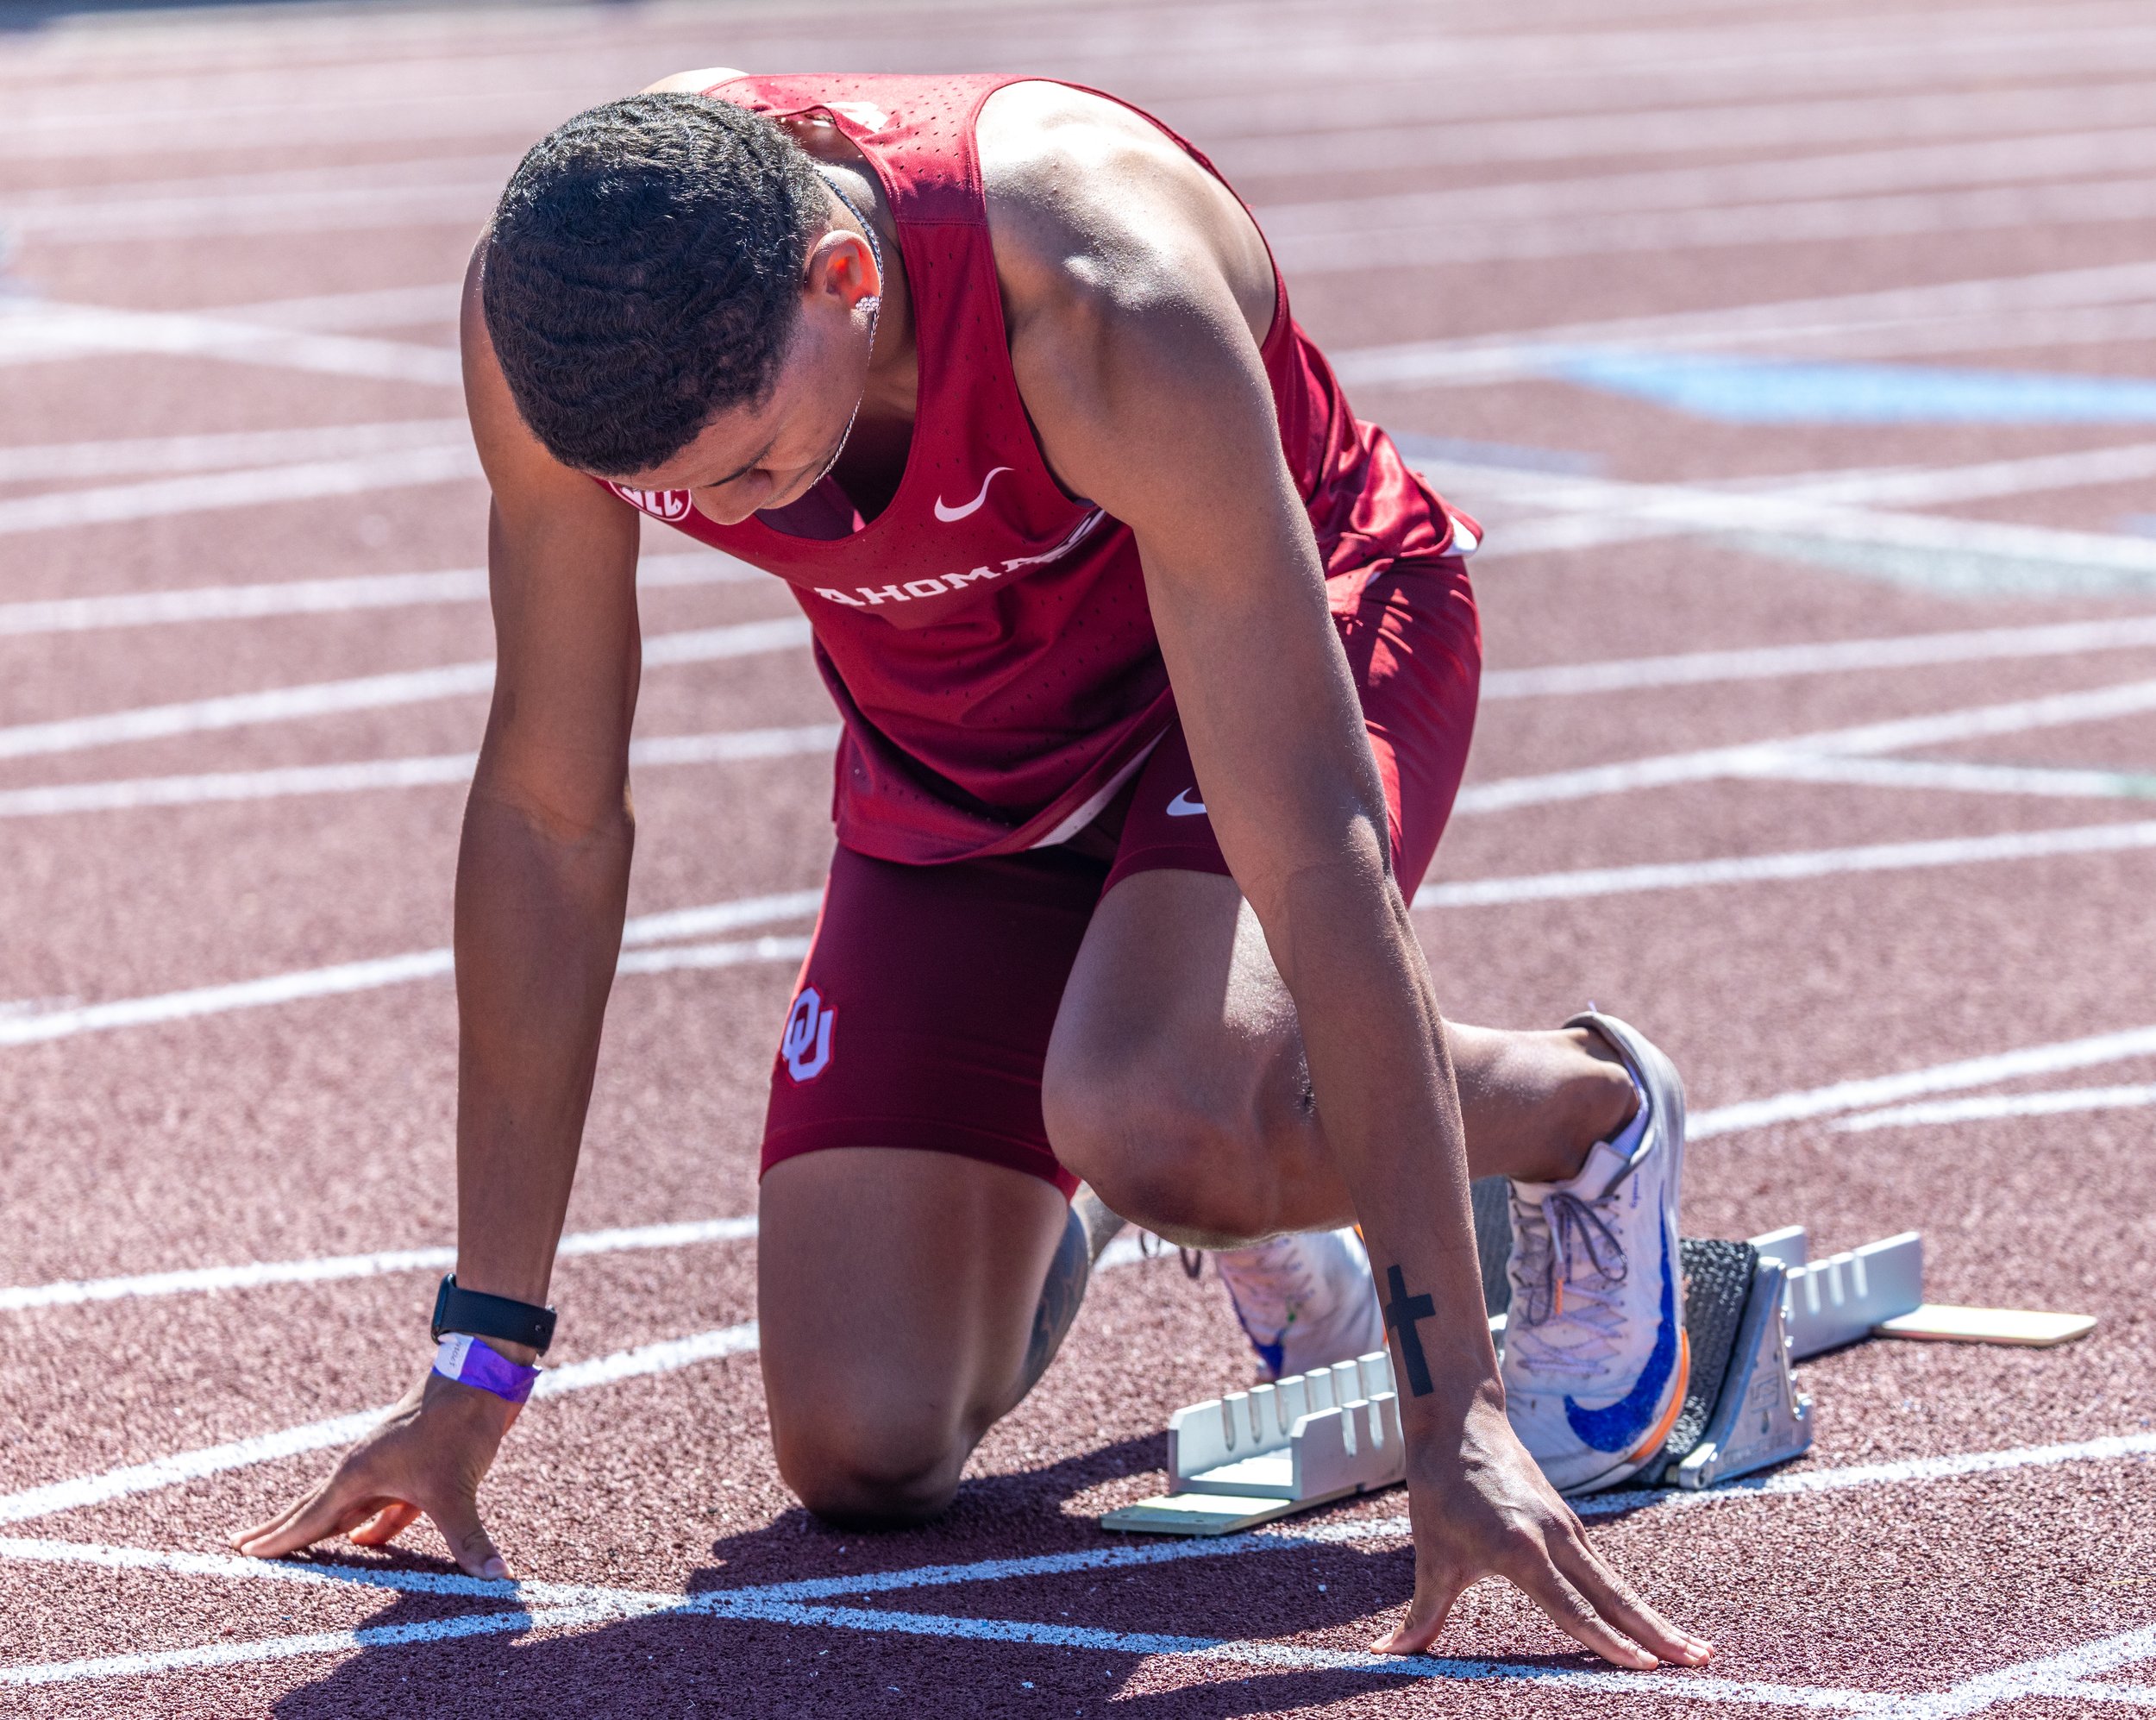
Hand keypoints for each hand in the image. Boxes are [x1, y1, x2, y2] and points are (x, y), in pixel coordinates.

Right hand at [231, 1368, 522, 1577]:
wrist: (481, 1374)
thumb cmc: (456, 1426)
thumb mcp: (456, 1488)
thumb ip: (469, 1538)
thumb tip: (497, 1579)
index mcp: (358, 1475)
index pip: (308, 1518)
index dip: (278, 1540)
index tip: (243, 1553)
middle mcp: (365, 1470)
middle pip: (315, 1509)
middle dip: (281, 1531)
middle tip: (242, 1548)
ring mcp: (390, 1467)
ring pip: (349, 1508)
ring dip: (325, 1529)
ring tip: (297, 1547)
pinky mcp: (416, 1467)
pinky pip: (386, 1506)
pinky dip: (374, 1526)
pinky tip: (365, 1541)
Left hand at [1374, 1392, 1712, 1669]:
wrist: (1459, 1421)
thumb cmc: (1440, 1489)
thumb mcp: (1431, 1556)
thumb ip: (1421, 1615)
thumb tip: (1385, 1654)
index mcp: (1520, 1548)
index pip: (1571, 1606)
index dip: (1606, 1641)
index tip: (1642, 1668)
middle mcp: (1554, 1537)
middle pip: (1614, 1595)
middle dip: (1657, 1632)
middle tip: (1698, 1662)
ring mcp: (1567, 1527)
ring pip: (1617, 1582)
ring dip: (1655, 1617)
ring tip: (1694, 1650)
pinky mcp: (1569, 1522)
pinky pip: (1606, 1569)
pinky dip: (1632, 1598)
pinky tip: (1651, 1621)